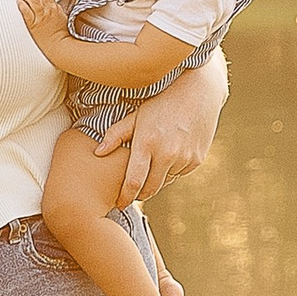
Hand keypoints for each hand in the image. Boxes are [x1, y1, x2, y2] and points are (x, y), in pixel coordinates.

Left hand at [17, 0, 74, 57]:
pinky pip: (26, 12)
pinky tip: (19, 4)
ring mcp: (41, 17)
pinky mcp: (33, 25)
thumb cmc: (61, 34)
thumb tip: (48, 5)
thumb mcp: (61, 17)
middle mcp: (48, 10)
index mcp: (55, 7)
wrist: (60, 46)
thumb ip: (54, 9)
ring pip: (32, 0)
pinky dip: (21, 6)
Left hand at [98, 66, 222, 208]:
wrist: (199, 91)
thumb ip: (116, 134)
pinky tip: (170, 153)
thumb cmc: (161, 102)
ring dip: (156, 180)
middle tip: (132, 192)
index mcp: (147, 142)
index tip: (119, 204)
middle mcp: (167, 153)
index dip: (125, 197)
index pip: (133, 181)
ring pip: (165, 181)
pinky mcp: (197, 159)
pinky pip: (179, 173)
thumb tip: (98, 152)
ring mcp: (184, 157)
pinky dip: (172, 170)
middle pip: (150, 189)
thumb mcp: (136, 115)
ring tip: (152, 164)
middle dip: (139, 194)